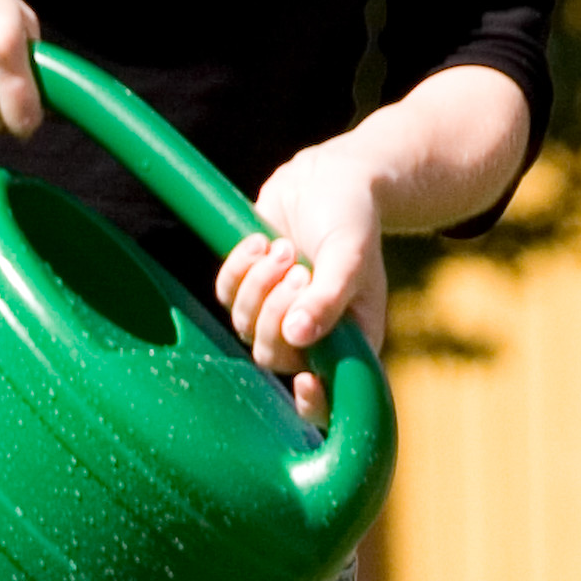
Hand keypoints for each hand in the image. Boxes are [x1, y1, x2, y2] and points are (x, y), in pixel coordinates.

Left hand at [216, 137, 387, 426]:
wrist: (330, 178)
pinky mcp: (250, 288)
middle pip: (273, 356)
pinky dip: (239, 268)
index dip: (314, 402)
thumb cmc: (354, 218)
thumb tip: (297, 336)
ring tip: (284, 247)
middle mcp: (313, 336)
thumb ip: (328, 297)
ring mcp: (277, 314)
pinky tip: (261, 240)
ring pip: (246, 326)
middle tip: (299, 268)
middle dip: (277, 311)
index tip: (305, 381)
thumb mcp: (350, 255)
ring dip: (259, 284)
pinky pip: (226, 296)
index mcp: (350, 341)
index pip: (329, 397)